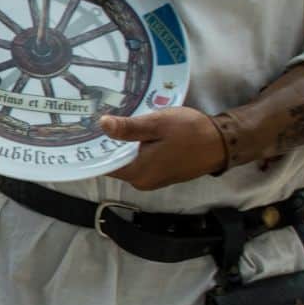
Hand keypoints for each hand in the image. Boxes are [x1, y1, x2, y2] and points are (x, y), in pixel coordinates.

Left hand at [96, 107, 224, 190]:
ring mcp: (152, 179)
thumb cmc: (191, 132)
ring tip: (109, 125)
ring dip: (121, 146)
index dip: (92, 149)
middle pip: (113, 164)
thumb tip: (102, 125)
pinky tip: (131, 133)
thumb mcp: (157, 124)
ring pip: (127, 162)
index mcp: (138, 172)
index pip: (103, 165)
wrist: (222, 142)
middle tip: (92, 123)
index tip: (81, 133)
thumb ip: (129, 128)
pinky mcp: (161, 174)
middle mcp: (142, 181)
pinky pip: (140, 162)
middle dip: (105, 145)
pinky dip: (134, 149)